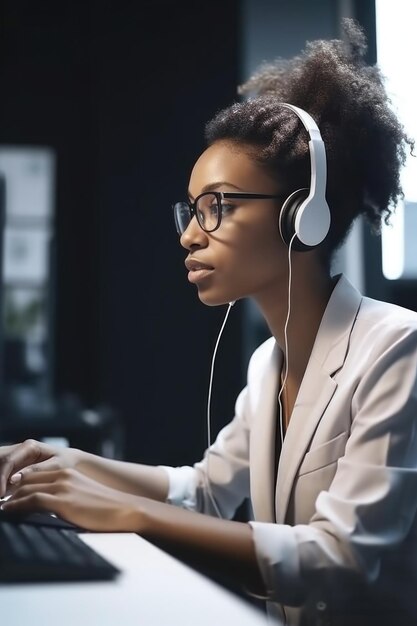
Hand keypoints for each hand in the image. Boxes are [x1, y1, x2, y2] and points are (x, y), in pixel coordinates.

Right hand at [0, 439, 79, 497]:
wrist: (72, 461)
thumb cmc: (67, 462)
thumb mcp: (56, 466)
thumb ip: (36, 470)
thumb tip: (15, 478)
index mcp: (29, 447)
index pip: (8, 460)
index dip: (1, 477)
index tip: (1, 494)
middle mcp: (20, 450)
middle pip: (0, 461)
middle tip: (0, 496)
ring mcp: (16, 458)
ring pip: (0, 466)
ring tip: (2, 498)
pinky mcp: (15, 468)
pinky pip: (3, 474)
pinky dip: (2, 485)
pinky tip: (4, 497)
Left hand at [1, 468, 143, 531]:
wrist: (124, 510)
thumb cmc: (105, 509)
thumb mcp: (82, 497)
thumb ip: (65, 496)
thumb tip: (50, 507)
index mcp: (68, 472)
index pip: (34, 474)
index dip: (17, 484)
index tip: (4, 494)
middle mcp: (63, 475)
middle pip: (27, 479)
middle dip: (8, 489)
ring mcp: (62, 486)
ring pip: (26, 488)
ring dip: (8, 498)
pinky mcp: (62, 500)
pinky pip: (31, 500)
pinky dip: (15, 506)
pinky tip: (7, 511)